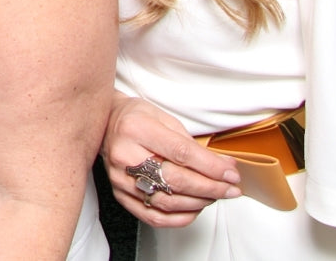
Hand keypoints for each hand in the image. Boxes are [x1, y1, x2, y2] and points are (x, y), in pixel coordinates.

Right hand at [102, 93, 241, 226]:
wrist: (104, 124)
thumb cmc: (135, 118)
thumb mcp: (164, 119)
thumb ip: (192, 144)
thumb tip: (224, 167)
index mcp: (136, 128)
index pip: (181, 153)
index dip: (211, 167)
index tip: (231, 174)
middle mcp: (124, 154)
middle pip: (176, 180)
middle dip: (210, 187)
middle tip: (230, 188)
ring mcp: (120, 178)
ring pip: (168, 201)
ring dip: (199, 202)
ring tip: (215, 196)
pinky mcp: (120, 195)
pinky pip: (155, 217)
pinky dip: (180, 217)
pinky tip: (194, 208)